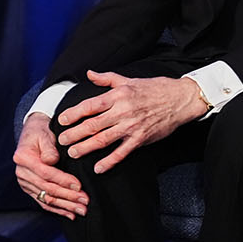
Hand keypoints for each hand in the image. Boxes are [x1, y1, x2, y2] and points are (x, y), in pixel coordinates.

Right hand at [14, 112, 88, 218]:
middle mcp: (22, 172)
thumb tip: (52, 161)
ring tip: (82, 210)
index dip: (63, 180)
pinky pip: (43, 201)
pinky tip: (70, 214)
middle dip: (68, 197)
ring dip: (65, 206)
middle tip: (85, 201)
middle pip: (47, 188)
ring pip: (46, 198)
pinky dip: (57, 209)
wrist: (33, 132)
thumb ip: (50, 148)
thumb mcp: (46, 134)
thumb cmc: (42, 132)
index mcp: (24, 158)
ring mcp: (25, 182)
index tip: (79, 186)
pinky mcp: (30, 188)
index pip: (46, 173)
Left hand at [54, 70, 207, 172]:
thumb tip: (89, 74)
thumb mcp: (129, 80)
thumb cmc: (155, 88)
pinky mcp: (142, 138)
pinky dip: (110, 161)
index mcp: (118, 95)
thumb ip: (107, 79)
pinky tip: (99, 168)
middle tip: (61, 141)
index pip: (90, 106)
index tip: (62, 120)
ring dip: (86, 147)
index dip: (74, 113)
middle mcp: (123, 111)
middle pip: (93, 125)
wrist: (181, 99)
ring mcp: (132, 126)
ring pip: (104, 139)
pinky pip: (123, 152)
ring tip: (73, 153)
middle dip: (74, 134)